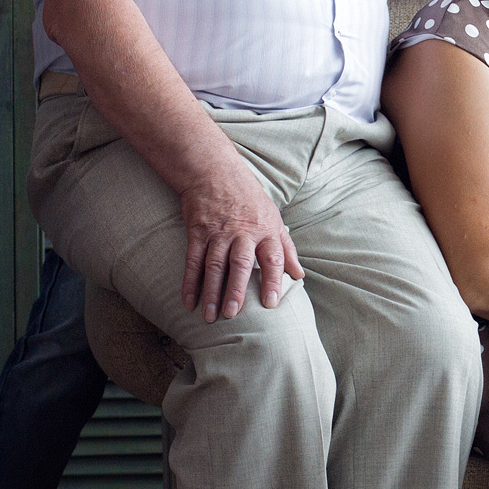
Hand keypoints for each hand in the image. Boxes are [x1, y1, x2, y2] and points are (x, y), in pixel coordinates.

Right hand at [179, 168, 303, 320]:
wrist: (215, 172)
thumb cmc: (249, 199)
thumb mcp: (274, 219)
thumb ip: (286, 249)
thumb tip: (299, 275)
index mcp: (265, 230)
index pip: (273, 258)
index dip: (273, 281)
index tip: (271, 303)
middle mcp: (242, 233)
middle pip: (240, 264)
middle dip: (236, 290)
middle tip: (233, 315)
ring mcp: (218, 232)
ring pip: (214, 266)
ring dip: (211, 292)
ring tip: (210, 316)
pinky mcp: (197, 232)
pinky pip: (193, 261)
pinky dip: (190, 282)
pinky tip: (189, 301)